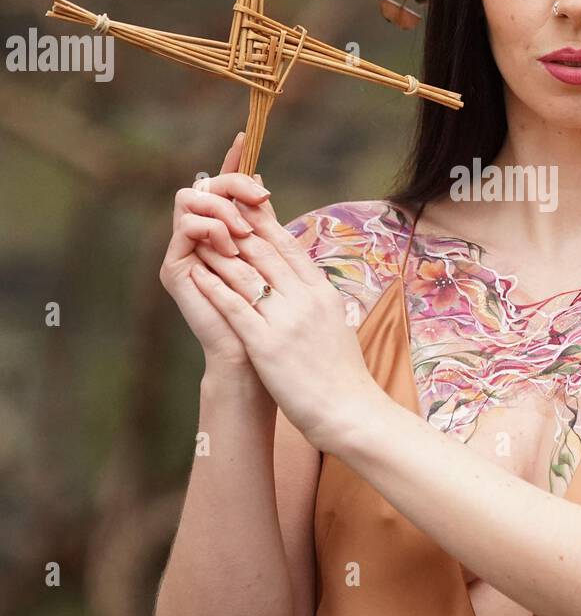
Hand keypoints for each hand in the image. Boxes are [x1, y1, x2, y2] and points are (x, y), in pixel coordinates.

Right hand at [159, 131, 270, 369]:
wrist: (256, 358)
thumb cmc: (271, 314)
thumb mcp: (272, 258)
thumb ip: (263, 222)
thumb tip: (261, 182)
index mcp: (223, 231)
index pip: (223, 187)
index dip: (232, 160)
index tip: (245, 136)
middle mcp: (199, 237)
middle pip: (204, 185)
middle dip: (233, 183)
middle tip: (261, 198)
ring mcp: (184, 252)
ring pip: (190, 199)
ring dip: (222, 208)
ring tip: (245, 231)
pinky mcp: (174, 269)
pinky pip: (184, 228)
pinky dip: (210, 229)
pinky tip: (231, 245)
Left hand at [187, 192, 385, 450]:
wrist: (350, 410)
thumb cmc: (344, 375)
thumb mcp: (336, 324)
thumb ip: (318, 300)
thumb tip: (307, 282)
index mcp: (322, 292)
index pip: (290, 247)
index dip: (265, 223)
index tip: (247, 205)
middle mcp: (305, 299)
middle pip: (265, 252)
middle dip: (238, 227)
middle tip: (216, 207)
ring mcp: (286, 319)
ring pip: (246, 273)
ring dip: (220, 251)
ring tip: (199, 234)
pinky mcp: (266, 343)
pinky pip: (235, 306)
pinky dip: (214, 286)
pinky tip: (197, 273)